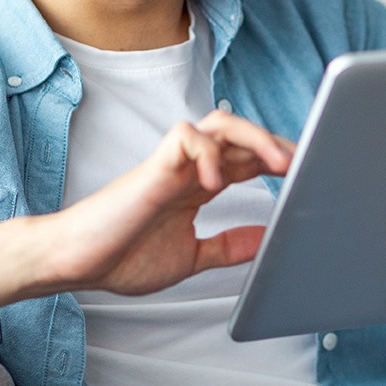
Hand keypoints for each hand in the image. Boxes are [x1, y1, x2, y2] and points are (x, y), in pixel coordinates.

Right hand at [44, 110, 294, 295]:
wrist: (76, 262)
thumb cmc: (120, 256)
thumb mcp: (190, 256)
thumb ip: (226, 246)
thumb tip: (265, 240)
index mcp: (198, 185)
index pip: (247, 158)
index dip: (278, 159)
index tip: (308, 172)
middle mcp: (189, 168)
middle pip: (241, 134)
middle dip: (277, 144)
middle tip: (304, 165)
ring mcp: (172, 164)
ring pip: (219, 122)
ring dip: (253, 137)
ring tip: (277, 164)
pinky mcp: (153, 166)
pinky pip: (185, 136)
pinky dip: (208, 152)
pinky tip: (216, 182)